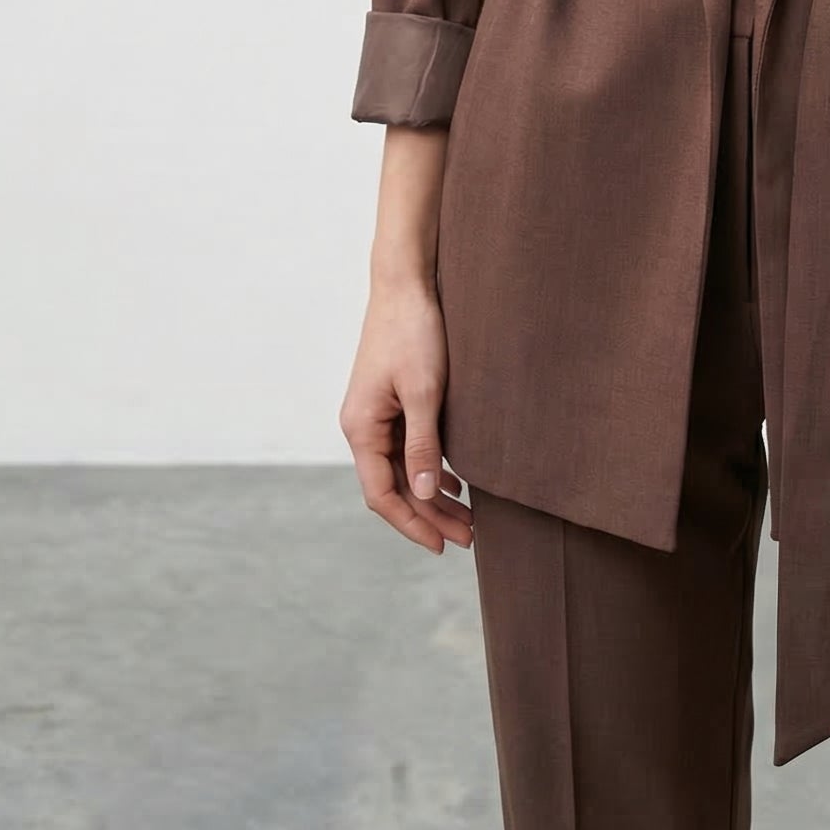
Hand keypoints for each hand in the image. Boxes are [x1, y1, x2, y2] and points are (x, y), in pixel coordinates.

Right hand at [339, 278, 473, 553]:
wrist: (406, 283)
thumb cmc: (413, 332)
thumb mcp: (424, 391)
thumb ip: (423, 444)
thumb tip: (427, 495)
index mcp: (361, 428)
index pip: (382, 494)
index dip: (413, 523)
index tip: (443, 545)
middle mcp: (362, 426)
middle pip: (394, 486)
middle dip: (429, 515)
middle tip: (469, 538)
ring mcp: (376, 414)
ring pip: (403, 469)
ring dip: (432, 494)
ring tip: (468, 518)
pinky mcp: (391, 401)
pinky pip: (408, 447)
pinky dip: (431, 467)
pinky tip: (456, 481)